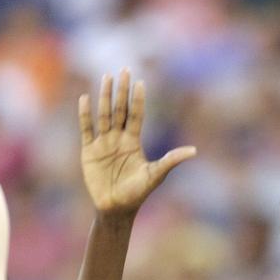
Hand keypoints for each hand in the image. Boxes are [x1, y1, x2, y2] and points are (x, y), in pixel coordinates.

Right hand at [79, 69, 195, 215]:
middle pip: (120, 110)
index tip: (140, 82)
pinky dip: (85, 115)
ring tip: (106, 77)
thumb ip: (171, 161)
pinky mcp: (89, 152)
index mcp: (134, 142)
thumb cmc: (137, 194)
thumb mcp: (155, 175)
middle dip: (122, 90)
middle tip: (124, 69)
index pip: (136, 115)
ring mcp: (103, 144)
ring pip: (104, 115)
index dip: (138, 99)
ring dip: (105, 96)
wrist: (115, 209)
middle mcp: (118, 139)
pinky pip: (87, 129)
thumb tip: (194, 151)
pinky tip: (85, 98)